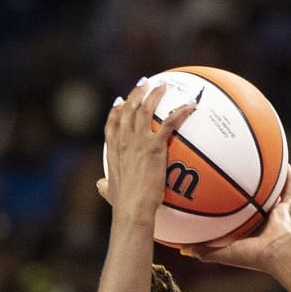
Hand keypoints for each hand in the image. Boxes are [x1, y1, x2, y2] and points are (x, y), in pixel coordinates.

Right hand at [97, 81, 197, 212]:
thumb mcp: (109, 192)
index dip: (116, 110)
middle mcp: (123, 140)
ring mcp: (138, 141)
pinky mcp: (154, 146)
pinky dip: (180, 112)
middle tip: (144, 83)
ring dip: (154, 95)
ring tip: (161, 85)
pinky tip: (190, 105)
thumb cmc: (122, 204)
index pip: (112, 124)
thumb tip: (100, 186)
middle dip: (136, 93)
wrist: (132, 207)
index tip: (120, 100)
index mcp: (113, 150)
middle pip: (128, 109)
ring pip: (145, 110)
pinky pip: (169, 123)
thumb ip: (105, 186)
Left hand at [178, 168, 290, 270]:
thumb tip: (181, 250)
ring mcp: (275, 216)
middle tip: (238, 173)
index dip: (229, 208)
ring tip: (263, 164)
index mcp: (248, 233)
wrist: (276, 254)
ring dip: (269, 181)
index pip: (237, 218)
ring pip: (272, 194)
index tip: (218, 196)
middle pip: (254, 203)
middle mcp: (262, 223)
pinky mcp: (285, 211)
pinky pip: (288, 191)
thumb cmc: (250, 255)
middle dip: (248, 191)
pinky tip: (285, 164)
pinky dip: (288, 179)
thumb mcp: (221, 253)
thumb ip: (202, 251)